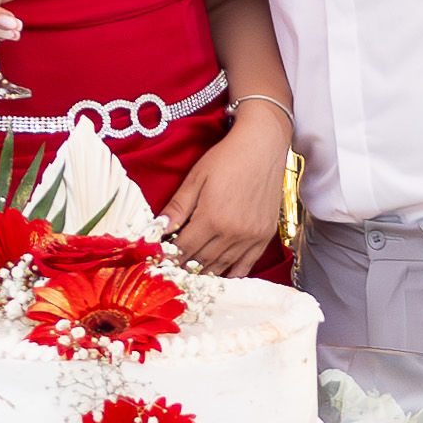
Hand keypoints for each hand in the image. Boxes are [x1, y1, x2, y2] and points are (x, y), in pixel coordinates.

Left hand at [159, 110, 291, 276]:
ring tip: (190, 274)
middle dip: (183, 267)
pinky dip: (231, 273)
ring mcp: (251, 236)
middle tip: (172, 271)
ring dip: (204, 272)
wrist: (263, 146)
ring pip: (222, 266)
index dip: (170, 257)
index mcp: (212, 218)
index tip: (160, 261)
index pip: (183, 249)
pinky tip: (220, 275)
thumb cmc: (227, 158)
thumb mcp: (196, 178)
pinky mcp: (265, 235)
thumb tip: (158, 230)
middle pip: (201, 261)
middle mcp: (232, 233)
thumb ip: (178, 207)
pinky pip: (247, 264)